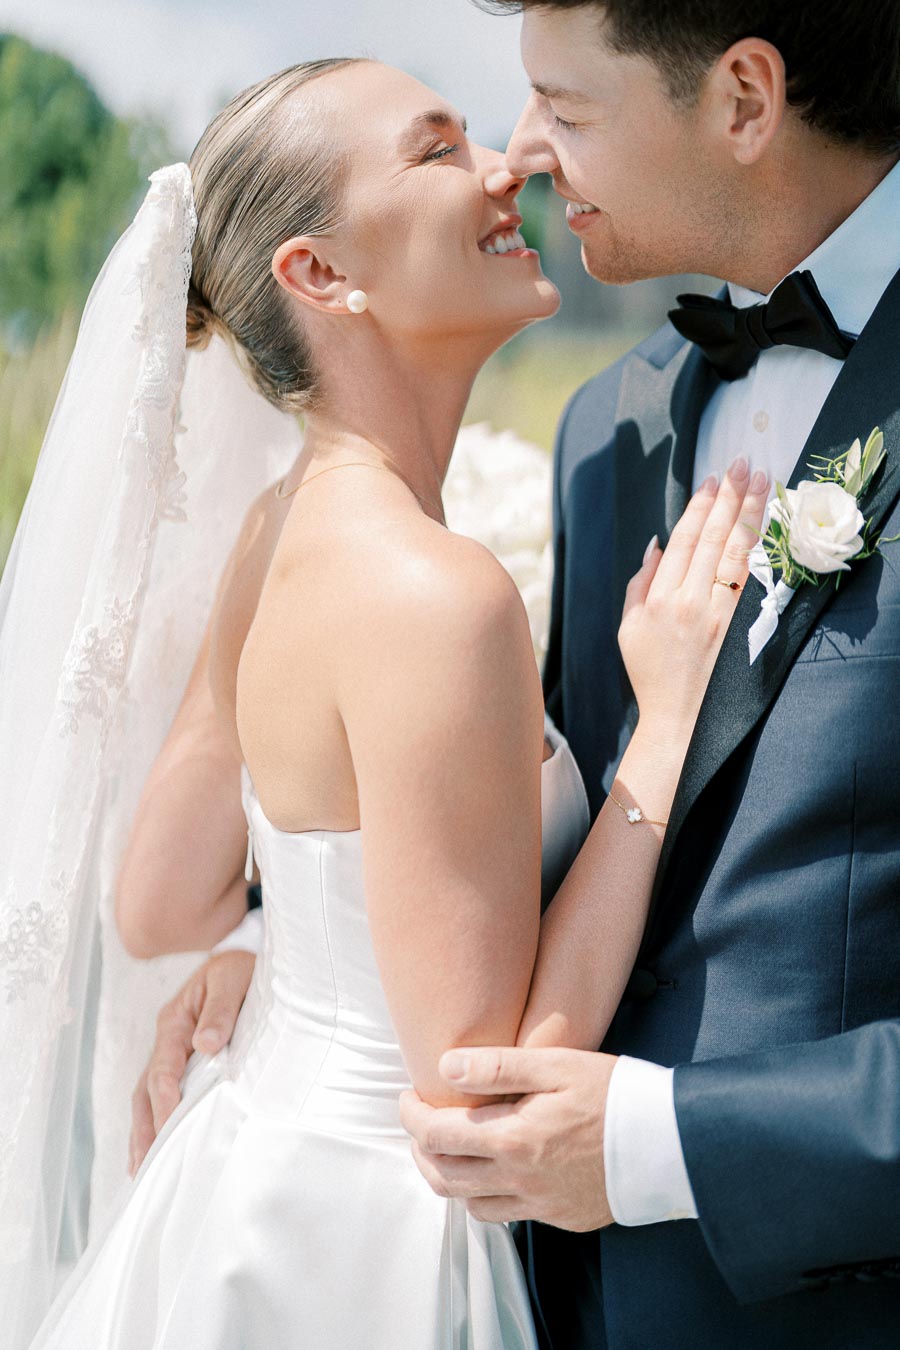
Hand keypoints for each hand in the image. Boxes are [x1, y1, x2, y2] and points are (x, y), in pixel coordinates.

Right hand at [128, 949, 255, 1174]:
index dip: (165, 1101)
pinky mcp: (183, 1060)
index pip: (164, 1070)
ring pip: (148, 1096)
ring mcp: (171, 1051)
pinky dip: (155, 1120)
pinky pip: (162, 1093)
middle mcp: (167, 1039)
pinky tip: (155, 1146)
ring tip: (141, 1169)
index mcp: (174, 1022)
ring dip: (144, 1131)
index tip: (168, 1129)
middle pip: (146, 1090)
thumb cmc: (238, 968)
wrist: (241, 957)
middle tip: (146, 1165)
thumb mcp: (231, 979)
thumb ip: (221, 1010)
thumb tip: (207, 1044)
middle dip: (145, 1128)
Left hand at [399, 1045, 617, 1230]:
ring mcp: (539, 1205)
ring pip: (470, 1204)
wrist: (668, 1140)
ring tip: (453, 1147)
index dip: (411, 1115)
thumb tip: (446, 1066)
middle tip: (421, 1123)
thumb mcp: (556, 1064)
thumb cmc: (613, 1093)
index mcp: (512, 1139)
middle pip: (442, 1177)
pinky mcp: (560, 1218)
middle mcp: (519, 1180)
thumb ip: (498, 1067)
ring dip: (450, 1177)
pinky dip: (487, 1195)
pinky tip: (497, 1170)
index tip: (410, 1096)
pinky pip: (507, 1215)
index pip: (435, 1135)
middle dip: (420, 1150)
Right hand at [618, 459, 768, 743]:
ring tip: (764, 481)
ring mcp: (719, 615)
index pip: (685, 539)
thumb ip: (639, 584)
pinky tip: (770, 526)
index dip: (700, 506)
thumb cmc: (650, 673)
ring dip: (752, 513)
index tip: (713, 479)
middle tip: (744, 462)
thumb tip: (656, 545)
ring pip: (739, 553)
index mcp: (661, 599)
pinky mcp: (740, 629)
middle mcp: (691, 602)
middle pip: (715, 538)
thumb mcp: (628, 628)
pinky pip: (753, 580)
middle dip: (731, 496)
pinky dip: (762, 549)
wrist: (679, 719)